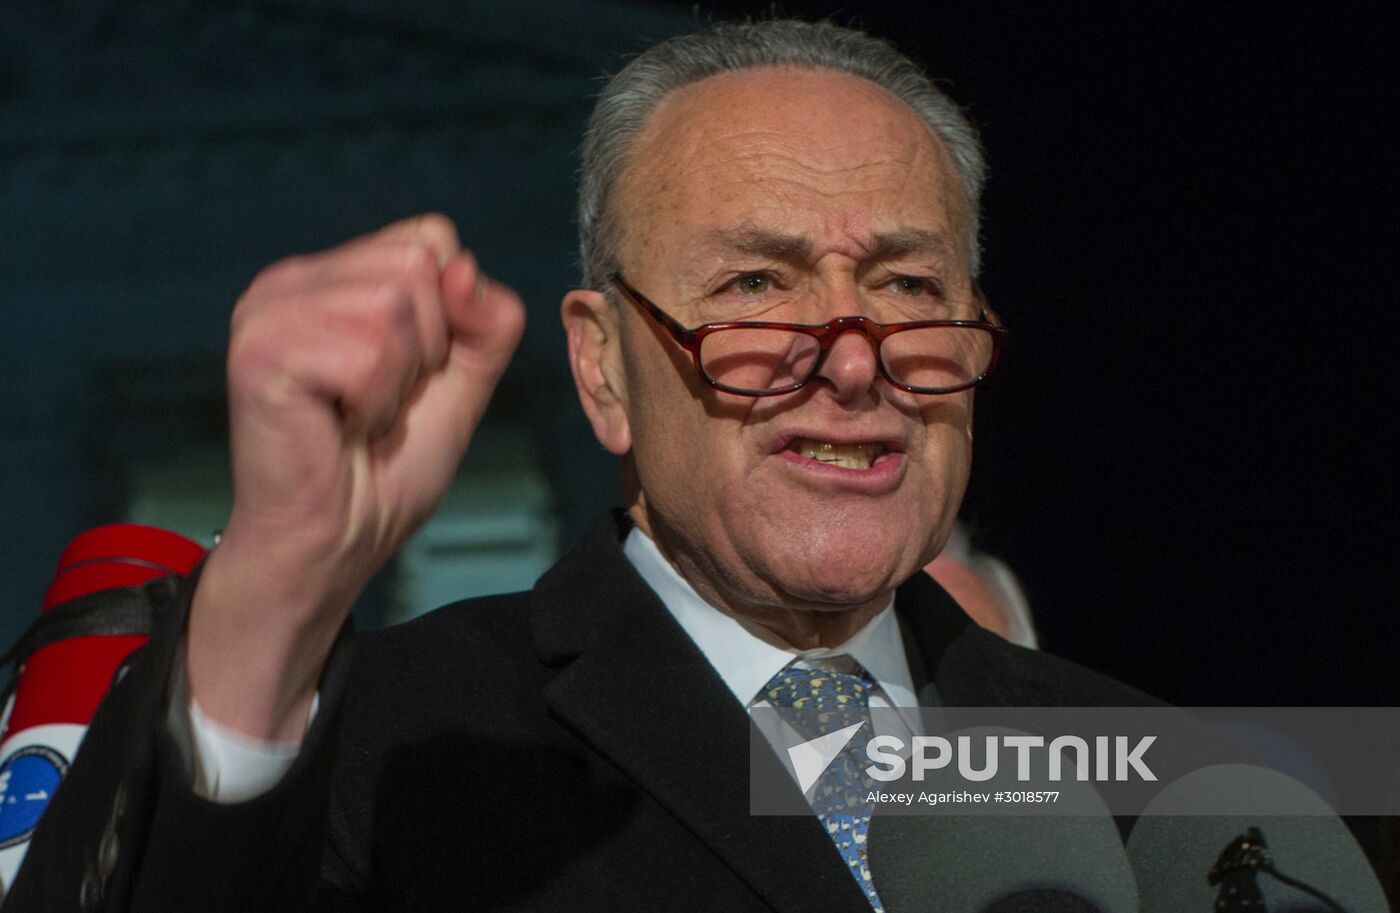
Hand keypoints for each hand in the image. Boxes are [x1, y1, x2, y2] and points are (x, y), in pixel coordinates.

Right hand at [187, 215, 524, 739]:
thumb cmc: (387, 468)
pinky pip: (367, 352)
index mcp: (330, 275)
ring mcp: (268, 310)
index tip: (408, 375)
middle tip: (380, 402)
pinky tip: (339, 428)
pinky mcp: (260, 351)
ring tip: (360, 416)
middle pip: (419, 265)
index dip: (449, 316)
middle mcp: (290, 280)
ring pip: (394, 306)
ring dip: (398, 380)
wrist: (335, 544)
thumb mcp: (461, 383)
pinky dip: (375, 403)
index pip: (431, 238)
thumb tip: (464, 268)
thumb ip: (485, 322)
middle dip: (427, 347)